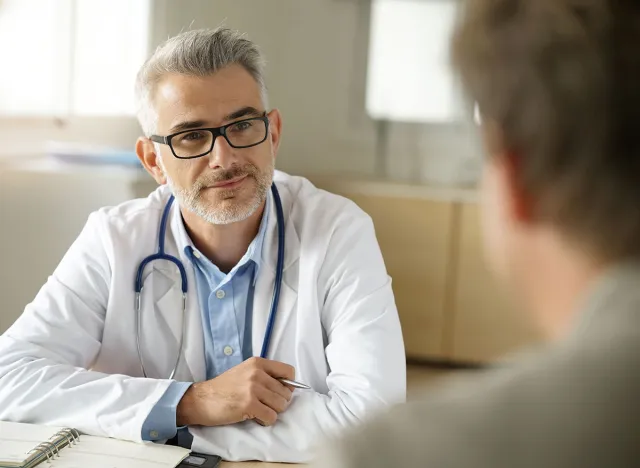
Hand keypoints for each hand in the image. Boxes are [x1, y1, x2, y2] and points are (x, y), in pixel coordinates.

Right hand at [176, 357, 294, 426]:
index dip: (288, 385)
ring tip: (259, 410)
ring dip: (272, 412)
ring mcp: (253, 388)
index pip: (289, 371)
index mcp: (258, 363)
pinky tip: (255, 417)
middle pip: (286, 393)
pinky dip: (265, 421)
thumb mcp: (245, 372)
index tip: (279, 392)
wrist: (202, 399)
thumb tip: (288, 386)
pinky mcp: (249, 405)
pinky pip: (271, 417)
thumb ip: (265, 375)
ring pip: (281, 405)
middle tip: (264, 405)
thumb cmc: (224, 388)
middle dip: (278, 403)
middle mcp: (257, 373)